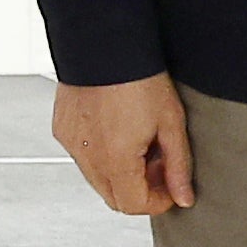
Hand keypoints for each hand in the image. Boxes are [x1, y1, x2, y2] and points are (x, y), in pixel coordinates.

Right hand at [52, 75, 197, 215]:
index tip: (171, 187)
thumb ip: (178, 165)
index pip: (133, 205)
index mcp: (115, 159)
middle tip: (158, 164)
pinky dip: (101, 154)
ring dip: (120, 173)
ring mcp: (71, 143)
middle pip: (113, 197)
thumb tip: (183, 197)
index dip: (157, 202)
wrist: (105, 41)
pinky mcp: (62, 128)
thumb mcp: (171, 122)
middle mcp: (87, 156)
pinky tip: (117, 129)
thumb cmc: (139, 75)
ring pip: (97, 178)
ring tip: (139, 142)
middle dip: (139, 189)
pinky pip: (83, 156)